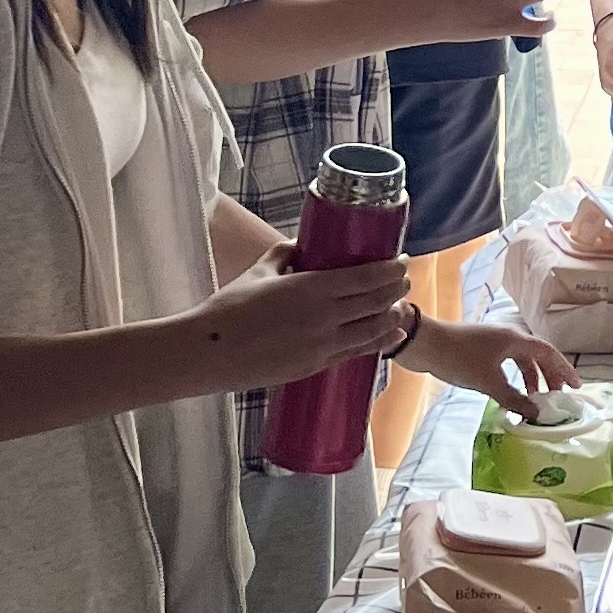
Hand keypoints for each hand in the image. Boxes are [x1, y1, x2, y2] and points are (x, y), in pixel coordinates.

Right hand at [190, 254, 412, 390]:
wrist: (208, 352)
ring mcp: (322, 346)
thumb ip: (287, 254)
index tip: (401, 261)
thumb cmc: (229, 307)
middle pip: (377, 302)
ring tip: (400, 307)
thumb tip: (304, 246)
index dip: (391, 269)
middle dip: (396, 290)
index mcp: (312, 288)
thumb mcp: (261, 271)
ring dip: (392, 317)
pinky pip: (355, 353)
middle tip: (403, 280)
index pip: (367, 277)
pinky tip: (389, 336)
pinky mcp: (315, 366)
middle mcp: (324, 317)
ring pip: (373, 331)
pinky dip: (377, 342)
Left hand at [404, 316, 581, 407]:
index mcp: (515, 340)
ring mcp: (493, 343)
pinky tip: (511, 393)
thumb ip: (514, 399)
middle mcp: (508, 338)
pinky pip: (507, 364)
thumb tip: (536, 414)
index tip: (575, 386)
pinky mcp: (480, 351)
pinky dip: (514, 379)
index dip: (564, 369)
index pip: (548, 353)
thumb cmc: (459, 358)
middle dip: (550, 376)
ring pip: (521, 361)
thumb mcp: (488, 382)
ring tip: (536, 399)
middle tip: (558, 397)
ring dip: (531, 378)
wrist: (424, 344)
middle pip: (537, 356)